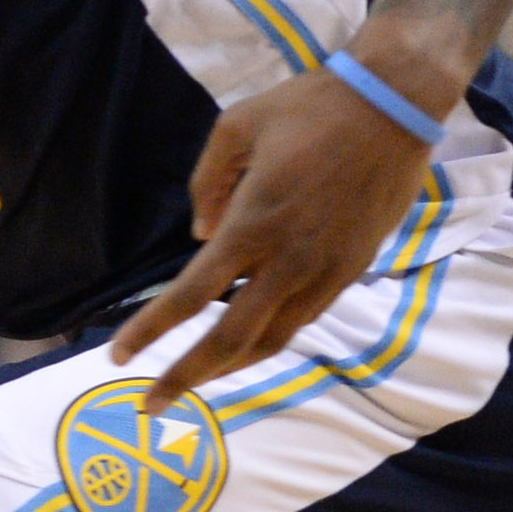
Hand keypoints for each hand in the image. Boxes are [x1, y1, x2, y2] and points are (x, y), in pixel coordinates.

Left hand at [106, 67, 433, 408]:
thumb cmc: (309, 108)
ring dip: (229, 368)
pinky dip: (269, 339)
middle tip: (150, 405)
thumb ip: (206, 184)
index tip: (117, 356)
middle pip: (229, 340)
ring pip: (271, 340)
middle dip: (184, 378)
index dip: (149, 332)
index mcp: (251, 225)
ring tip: (194, 383)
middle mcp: (288, 260)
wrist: (395, 106)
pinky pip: (302, 319)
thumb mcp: (235, 128)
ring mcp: (325, 270)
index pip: (189, 298)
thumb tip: (198, 238)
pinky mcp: (351, 270)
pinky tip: (245, 344)